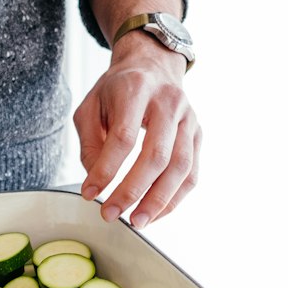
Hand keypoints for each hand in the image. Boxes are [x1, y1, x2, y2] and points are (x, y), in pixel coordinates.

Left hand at [74, 30, 200, 226]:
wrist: (153, 66)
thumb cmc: (117, 90)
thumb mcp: (90, 107)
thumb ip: (89, 143)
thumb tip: (96, 182)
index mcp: (136, 90)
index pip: (124, 136)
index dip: (106, 169)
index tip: (89, 193)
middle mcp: (168, 102)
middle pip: (156, 154)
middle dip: (132, 190)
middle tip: (111, 214)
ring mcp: (188, 119)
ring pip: (180, 167)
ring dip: (158, 200)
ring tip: (137, 221)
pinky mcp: (198, 135)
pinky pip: (191, 173)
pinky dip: (174, 198)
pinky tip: (155, 212)